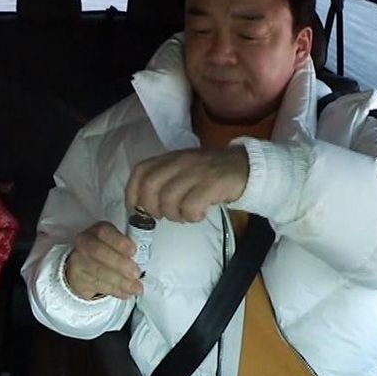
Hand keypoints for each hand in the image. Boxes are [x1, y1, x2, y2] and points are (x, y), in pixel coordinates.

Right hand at [64, 220, 143, 301]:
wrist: (84, 267)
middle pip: (98, 252)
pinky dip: (115, 291)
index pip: (104, 232)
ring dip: (120, 281)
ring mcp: (79, 261)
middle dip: (119, 264)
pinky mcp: (79, 279)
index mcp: (96, 230)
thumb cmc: (107, 252)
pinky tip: (126, 293)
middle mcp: (84, 243)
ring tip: (135, 288)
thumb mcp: (115, 243)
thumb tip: (143, 259)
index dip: (119, 241)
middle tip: (136, 273)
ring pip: (98, 272)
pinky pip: (98, 285)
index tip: (133, 251)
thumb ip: (125, 247)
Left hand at [126, 147, 249, 221]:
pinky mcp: (211, 184)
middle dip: (152, 209)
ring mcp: (195, 172)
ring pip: (168, 200)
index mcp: (170, 158)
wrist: (243, 167)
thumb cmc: (209, 175)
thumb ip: (164, 182)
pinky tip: (200, 214)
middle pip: (150, 188)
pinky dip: (192, 217)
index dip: (132, 193)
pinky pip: (190, 207)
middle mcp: (180, 162)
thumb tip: (143, 205)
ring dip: (174, 215)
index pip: (141, 172)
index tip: (136, 210)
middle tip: (165, 216)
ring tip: (186, 215)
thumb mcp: (183, 171)